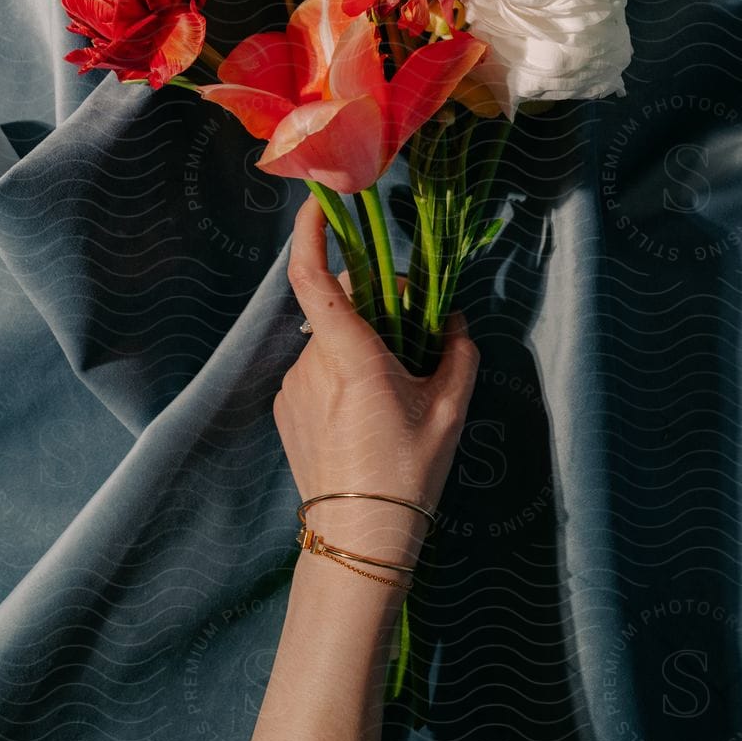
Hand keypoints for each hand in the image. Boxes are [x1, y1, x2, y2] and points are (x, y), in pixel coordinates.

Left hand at [274, 195, 479, 574]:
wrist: (359, 539)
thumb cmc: (408, 473)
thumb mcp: (450, 410)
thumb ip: (457, 352)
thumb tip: (452, 320)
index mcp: (351, 356)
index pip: (313, 277)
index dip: (310, 232)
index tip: (320, 201)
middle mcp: (312, 363)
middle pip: (342, 306)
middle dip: (376, 306)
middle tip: (414, 338)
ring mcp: (292, 386)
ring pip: (330, 340)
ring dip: (360, 345)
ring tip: (393, 391)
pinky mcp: (284, 408)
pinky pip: (317, 370)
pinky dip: (342, 372)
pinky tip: (366, 414)